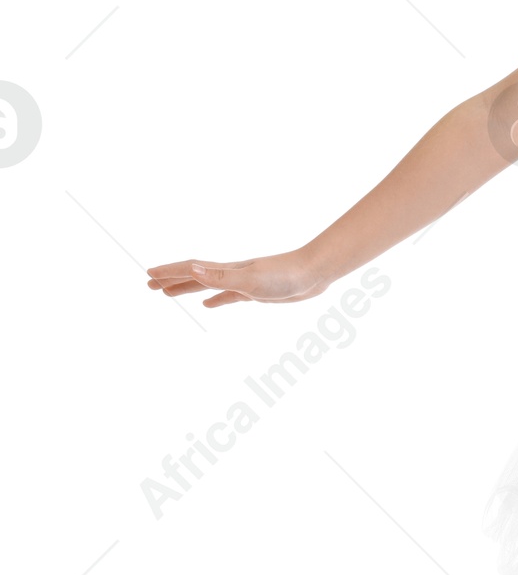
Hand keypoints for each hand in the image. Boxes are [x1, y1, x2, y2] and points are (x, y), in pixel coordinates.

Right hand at [145, 250, 327, 307]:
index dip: (168, 273)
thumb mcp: (249, 280)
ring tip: (169, 295)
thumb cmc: (284, 275)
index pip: (190, 270)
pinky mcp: (256, 292)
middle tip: (149, 286)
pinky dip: (216, 299)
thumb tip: (191, 269)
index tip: (148, 277)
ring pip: (208, 286)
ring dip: (188, 289)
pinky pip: (228, 296)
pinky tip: (209, 305)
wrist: (313, 273)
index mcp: (225, 271)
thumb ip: (220, 277)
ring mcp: (243, 282)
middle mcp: (231, 273)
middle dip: (171, 281)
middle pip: (194, 276)